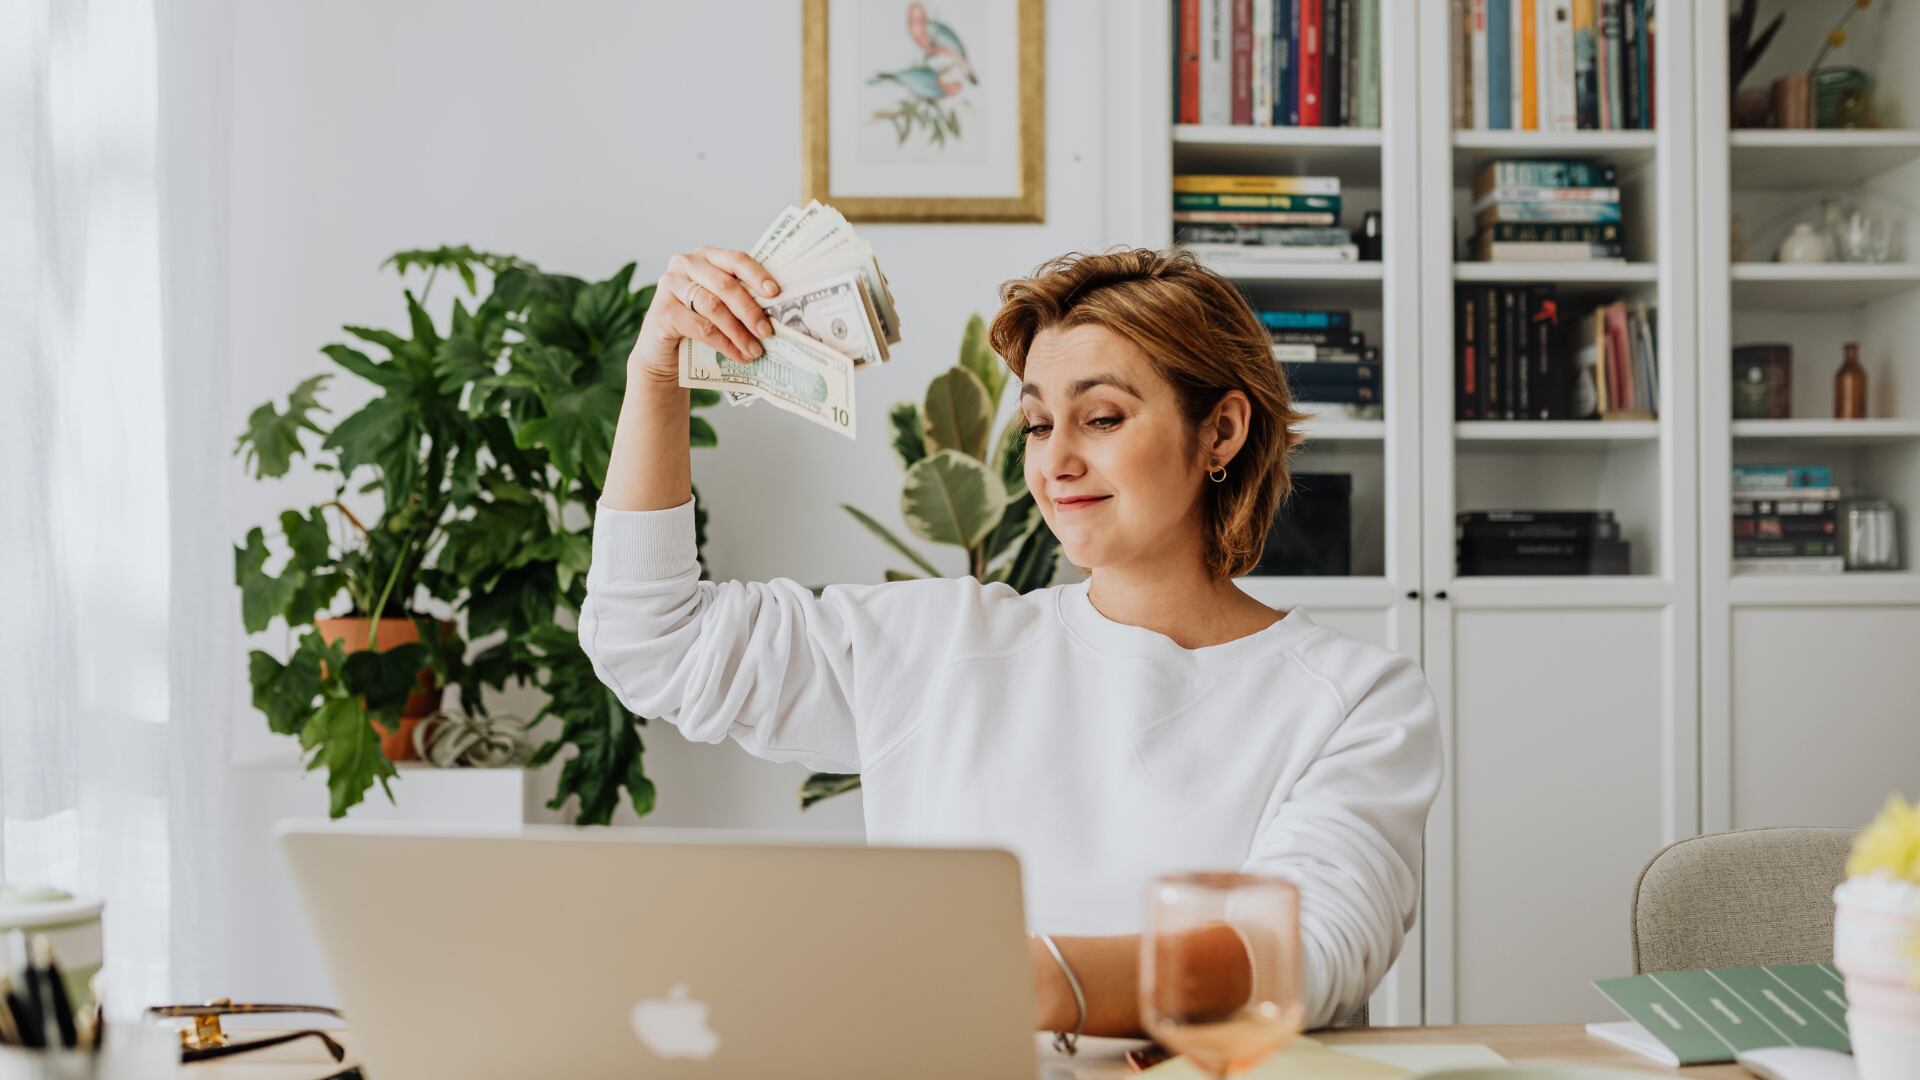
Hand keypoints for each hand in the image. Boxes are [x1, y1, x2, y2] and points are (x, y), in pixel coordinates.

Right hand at [629, 247, 781, 383]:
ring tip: (755, 350)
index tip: (775, 293)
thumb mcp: (721, 306)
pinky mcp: (662, 311)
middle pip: (725, 285)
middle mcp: (685, 264)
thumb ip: (740, 299)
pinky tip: (738, 355)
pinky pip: (700, 327)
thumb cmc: (699, 325)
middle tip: (767, 331)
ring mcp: (670, 285)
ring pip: (713, 307)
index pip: (735, 259)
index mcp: (706, 256)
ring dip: (738, 332)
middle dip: (750, 310)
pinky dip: (723, 343)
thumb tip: (778, 310)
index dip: (756, 275)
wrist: (665, 353)